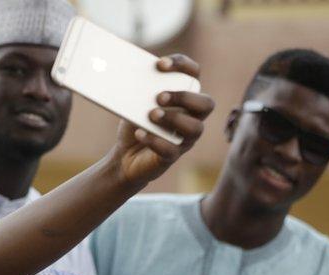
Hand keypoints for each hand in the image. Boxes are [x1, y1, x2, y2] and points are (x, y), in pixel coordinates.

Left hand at [110, 54, 214, 187]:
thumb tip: (124, 73)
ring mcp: (184, 138)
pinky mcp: (171, 156)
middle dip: (184, 97)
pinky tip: (140, 133)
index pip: (193, 74)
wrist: (123, 157)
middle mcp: (191, 117)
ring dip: (173, 119)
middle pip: (205, 103)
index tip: (160, 64)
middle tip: (159, 96)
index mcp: (184, 96)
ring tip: (151, 115)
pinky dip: (155, 140)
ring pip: (195, 128)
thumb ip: (138, 89)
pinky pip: (171, 150)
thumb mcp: (133, 103)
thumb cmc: (134, 124)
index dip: (182, 65)